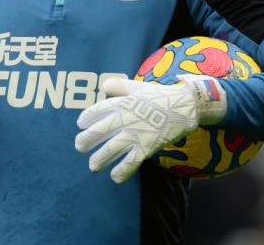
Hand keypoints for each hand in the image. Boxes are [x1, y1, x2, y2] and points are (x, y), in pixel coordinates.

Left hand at [74, 76, 225, 183]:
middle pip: (99, 131)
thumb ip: (119, 86)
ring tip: (93, 166)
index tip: (80, 123)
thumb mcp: (138, 86)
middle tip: (79, 147)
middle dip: (86, 140)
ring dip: (99, 159)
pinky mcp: (147, 147)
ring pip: (111, 149)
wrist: (185, 106)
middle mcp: (125, 118)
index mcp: (122, 102)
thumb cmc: (159, 95)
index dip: (86, 118)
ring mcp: (135, 134)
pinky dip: (121, 171)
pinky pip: (130, 162)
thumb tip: (104, 86)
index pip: (96, 110)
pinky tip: (115, 177)